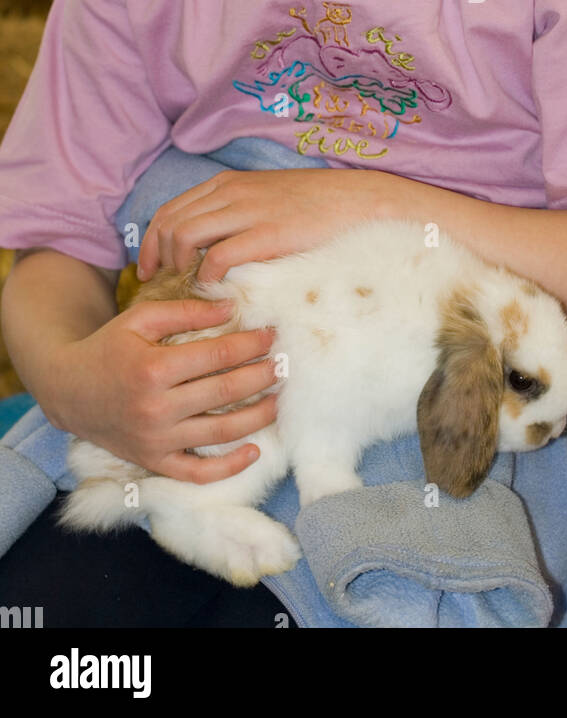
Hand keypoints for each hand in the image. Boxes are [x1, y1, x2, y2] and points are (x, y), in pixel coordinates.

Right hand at [49, 297, 280, 480]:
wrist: (68, 390)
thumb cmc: (109, 348)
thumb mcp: (140, 318)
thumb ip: (186, 311)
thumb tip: (232, 306)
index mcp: (153, 368)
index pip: (218, 356)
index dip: (251, 344)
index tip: (272, 335)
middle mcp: (156, 408)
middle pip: (225, 393)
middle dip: (261, 376)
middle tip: (284, 364)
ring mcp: (155, 440)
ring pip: (220, 433)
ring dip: (257, 417)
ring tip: (279, 400)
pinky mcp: (153, 461)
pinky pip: (196, 473)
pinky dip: (228, 468)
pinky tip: (254, 451)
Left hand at [136, 166, 394, 282]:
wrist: (358, 201)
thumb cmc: (315, 205)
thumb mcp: (265, 197)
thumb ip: (235, 212)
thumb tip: (208, 243)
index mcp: (227, 184)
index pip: (169, 210)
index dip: (151, 242)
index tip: (149, 269)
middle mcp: (230, 193)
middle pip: (169, 224)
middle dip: (158, 258)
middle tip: (163, 285)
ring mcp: (247, 211)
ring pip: (185, 236)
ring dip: (179, 267)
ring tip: (189, 288)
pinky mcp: (267, 233)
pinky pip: (218, 256)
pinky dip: (207, 276)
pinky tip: (216, 288)